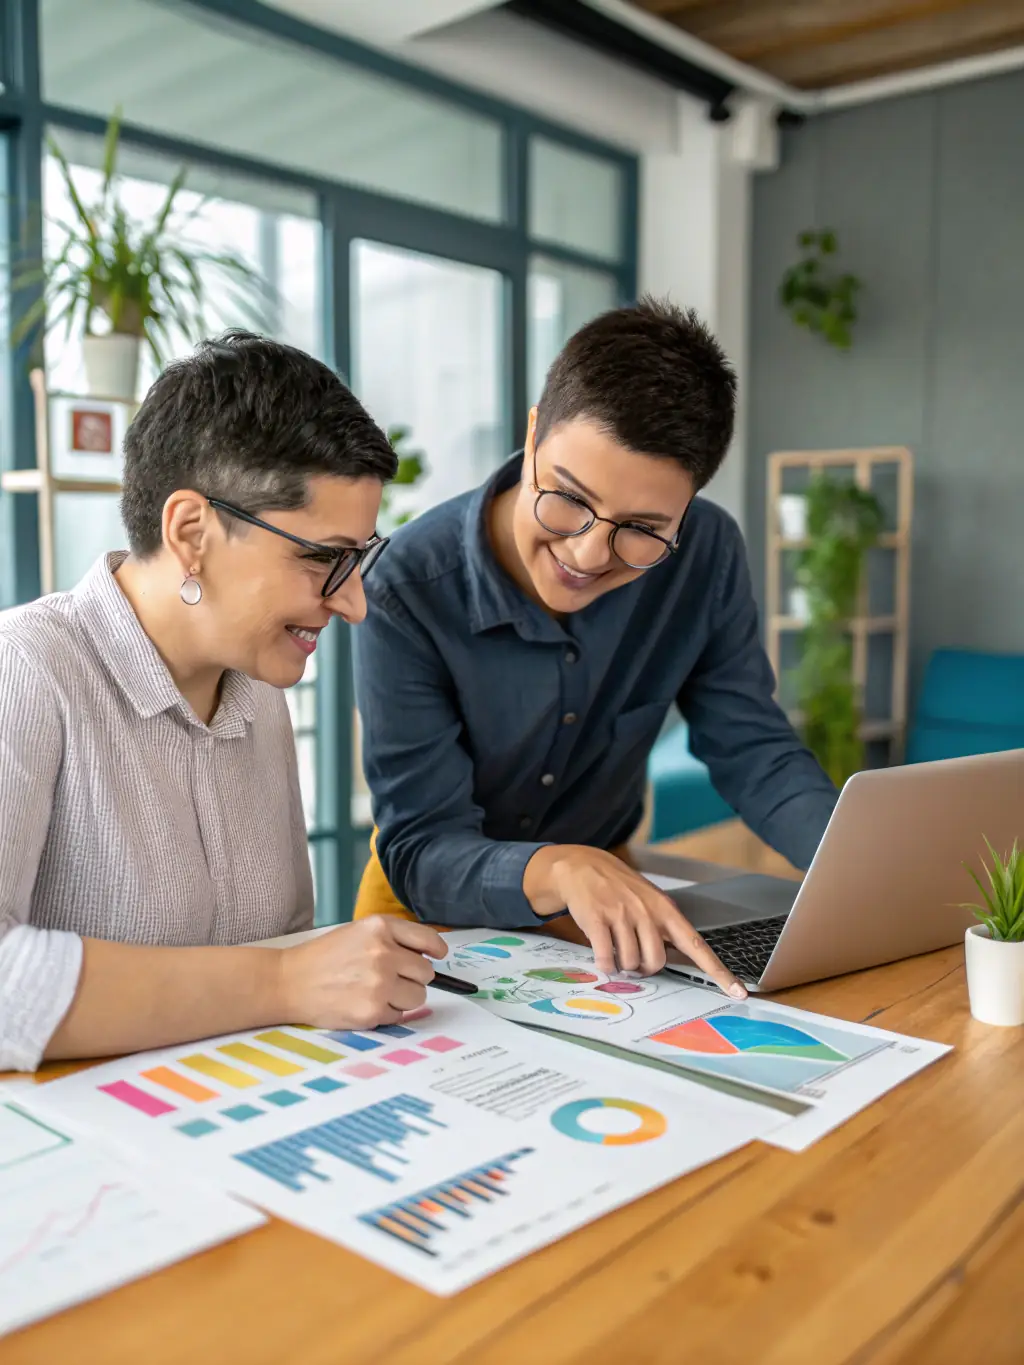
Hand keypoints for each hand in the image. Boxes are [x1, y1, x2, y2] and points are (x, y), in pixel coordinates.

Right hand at [277, 917, 447, 1029]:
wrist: (288, 981)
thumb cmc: (323, 957)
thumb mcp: (358, 932)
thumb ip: (392, 939)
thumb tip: (429, 956)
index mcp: (379, 927)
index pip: (427, 939)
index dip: (436, 950)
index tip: (438, 956)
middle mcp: (383, 953)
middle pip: (426, 972)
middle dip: (413, 977)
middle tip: (391, 979)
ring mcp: (379, 983)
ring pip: (418, 997)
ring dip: (403, 998)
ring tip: (376, 992)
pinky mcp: (372, 1011)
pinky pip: (399, 1016)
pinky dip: (387, 1013)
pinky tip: (364, 1004)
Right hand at [525, 845, 745, 997]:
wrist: (583, 866)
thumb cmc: (620, 888)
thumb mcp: (649, 900)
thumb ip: (663, 927)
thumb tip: (672, 960)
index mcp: (666, 910)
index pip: (697, 945)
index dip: (718, 971)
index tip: (738, 993)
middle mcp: (647, 912)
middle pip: (656, 962)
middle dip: (644, 967)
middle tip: (633, 956)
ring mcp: (621, 915)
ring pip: (630, 963)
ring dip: (622, 965)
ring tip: (615, 948)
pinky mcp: (597, 919)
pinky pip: (606, 959)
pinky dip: (604, 965)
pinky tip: (602, 954)